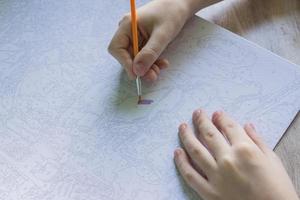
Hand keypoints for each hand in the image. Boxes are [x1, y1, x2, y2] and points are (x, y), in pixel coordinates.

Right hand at [108, 0, 189, 80]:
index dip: (125, 63)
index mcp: (127, 25)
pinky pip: (143, 56)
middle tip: (153, 76)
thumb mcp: (162, 34)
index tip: (137, 74)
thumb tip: (138, 71)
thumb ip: (150, 53)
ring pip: (135, 59)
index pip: (117, 48)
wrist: (180, 5)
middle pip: (126, 56)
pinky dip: (152, 62)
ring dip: (147, 67)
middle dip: (139, 68)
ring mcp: (134, 37)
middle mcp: (127, 31)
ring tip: (160, 68)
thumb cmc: (171, 13)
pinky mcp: (142, 41)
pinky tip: (162, 63)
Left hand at [174, 109, 298, 199]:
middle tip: (197, 113)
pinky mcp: (209, 192)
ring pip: (195, 150)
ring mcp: (216, 175)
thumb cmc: (278, 188)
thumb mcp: (273, 160)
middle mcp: (227, 159)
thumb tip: (246, 125)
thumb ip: (257, 140)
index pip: (228, 127)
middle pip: (209, 134)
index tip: (216, 114)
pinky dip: (181, 162)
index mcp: (244, 149)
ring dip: (187, 136)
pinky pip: (190, 174)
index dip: (221, 118)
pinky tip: (177, 152)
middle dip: (201, 121)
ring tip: (182, 126)